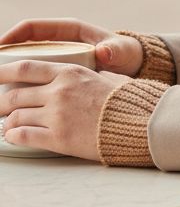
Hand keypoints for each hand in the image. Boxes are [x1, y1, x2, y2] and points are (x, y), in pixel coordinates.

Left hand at [0, 60, 126, 159]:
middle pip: (15, 94)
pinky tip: (12, 135)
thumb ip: (87, 75)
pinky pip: (24, 135)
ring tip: (5, 124)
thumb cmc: (126, 100)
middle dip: (0, 102)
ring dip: (7, 120)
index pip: (25, 68)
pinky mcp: (59, 138)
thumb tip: (86, 73)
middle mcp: (59, 92)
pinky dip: (13, 135)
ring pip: (16, 116)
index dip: (2, 72)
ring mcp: (57, 115)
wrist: (139, 123)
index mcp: (69, 73)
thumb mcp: (106, 77)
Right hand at [1, 19, 142, 76]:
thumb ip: (114, 51)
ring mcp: (59, 59)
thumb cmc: (127, 55)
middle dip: (5, 58)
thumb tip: (104, 51)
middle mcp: (60, 43)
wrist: (135, 69)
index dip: (13, 35)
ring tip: (2, 88)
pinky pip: (36, 78)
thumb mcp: (121, 52)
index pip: (33, 28)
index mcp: (70, 31)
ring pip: (27, 64)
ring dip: (11, 74)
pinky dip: (24, 86)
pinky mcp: (60, 75)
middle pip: (24, 47)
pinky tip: (16, 101)